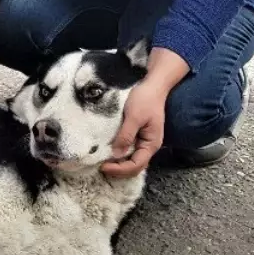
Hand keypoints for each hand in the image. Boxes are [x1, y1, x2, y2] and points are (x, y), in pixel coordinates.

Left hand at [102, 47, 189, 177]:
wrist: (153, 84)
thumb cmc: (145, 99)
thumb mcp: (134, 116)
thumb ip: (126, 136)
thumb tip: (116, 155)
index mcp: (151, 144)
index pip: (136, 165)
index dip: (120, 169)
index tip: (103, 166)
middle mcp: (149, 146)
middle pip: (135, 166)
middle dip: (119, 170)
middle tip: (101, 167)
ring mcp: (144, 141)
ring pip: (132, 159)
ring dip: (119, 164)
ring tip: (103, 161)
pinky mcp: (138, 134)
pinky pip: (130, 150)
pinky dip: (120, 154)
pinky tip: (109, 151)